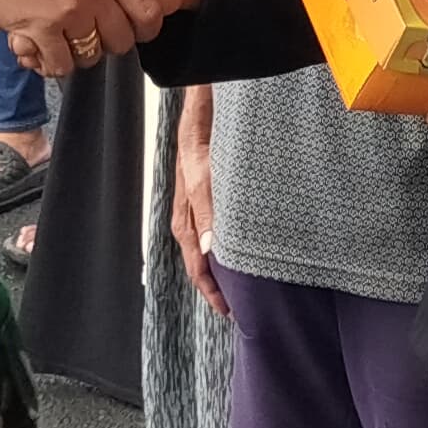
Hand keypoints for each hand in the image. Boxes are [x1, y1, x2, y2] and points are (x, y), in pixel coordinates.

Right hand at [169, 108, 222, 312]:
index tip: (230, 312)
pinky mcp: (208, 202)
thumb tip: (209, 250)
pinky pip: (215, 235)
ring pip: (208, 252)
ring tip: (242, 287)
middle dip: (218, 288)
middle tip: (241, 307)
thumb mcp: (202, 177)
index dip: (212, 293)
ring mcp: (198, 213)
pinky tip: (239, 253)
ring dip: (223, 271)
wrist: (199, 116)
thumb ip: (206, 212)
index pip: (197, 269)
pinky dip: (226, 250)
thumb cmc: (198, 143)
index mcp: (185, 222)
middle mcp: (190, 221)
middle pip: (201, 266)